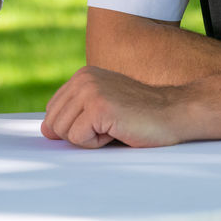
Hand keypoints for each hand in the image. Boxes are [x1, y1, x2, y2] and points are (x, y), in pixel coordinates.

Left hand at [41, 66, 186, 148]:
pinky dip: (98, 144)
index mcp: (82, 76)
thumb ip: (75, 114)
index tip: (102, 123)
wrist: (175, 114)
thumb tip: (45, 130)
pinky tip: (118, 130)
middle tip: (109, 127)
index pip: (53, 111)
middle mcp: (83, 79)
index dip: (73, 127)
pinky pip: (79, 139)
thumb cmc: (141, 117)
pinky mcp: (98, 107)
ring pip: (64, 132)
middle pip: (54, 123)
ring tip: (115, 127)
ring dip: (90, 139)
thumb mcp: (103, 109)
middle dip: (79, 135)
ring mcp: (90, 90)